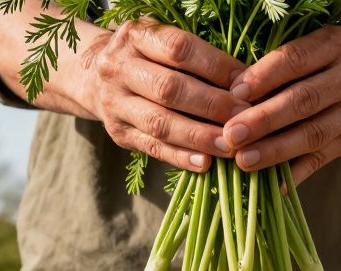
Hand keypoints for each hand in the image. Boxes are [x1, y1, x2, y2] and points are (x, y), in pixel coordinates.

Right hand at [88, 18, 248, 172]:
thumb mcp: (161, 41)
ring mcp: (114, 103)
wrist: (94, 76)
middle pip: (170, 89)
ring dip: (199, 137)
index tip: (246, 84)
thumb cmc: (145, 56)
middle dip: (212, 105)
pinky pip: (152, 148)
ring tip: (230, 145)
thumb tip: (244, 81)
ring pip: (160, 123)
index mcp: (135, 36)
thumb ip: (195, 56)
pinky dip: (180, 157)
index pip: (179, 50)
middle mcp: (119, 67)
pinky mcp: (118, 133)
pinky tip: (205, 163)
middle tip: (245, 118)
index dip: (216, 67)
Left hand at [222, 26, 340, 183]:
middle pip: (305, 99)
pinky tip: (270, 184)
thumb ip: (275, 67)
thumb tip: (232, 99)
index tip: (234, 94)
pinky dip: (294, 173)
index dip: (264, 77)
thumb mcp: (306, 48)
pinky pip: (321, 159)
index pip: (297, 59)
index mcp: (339, 42)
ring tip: (244, 161)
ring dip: (276, 150)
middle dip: (264, 119)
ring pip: (314, 133)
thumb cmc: (319, 59)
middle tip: (231, 135)